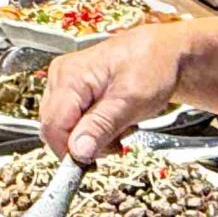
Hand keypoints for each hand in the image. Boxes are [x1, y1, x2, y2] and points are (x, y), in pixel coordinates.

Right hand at [39, 24, 196, 162]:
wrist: (164, 52)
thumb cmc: (153, 66)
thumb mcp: (132, 101)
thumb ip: (102, 126)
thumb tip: (78, 151)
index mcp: (71, 76)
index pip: (54, 126)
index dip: (69, 150)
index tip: (91, 163)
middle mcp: (61, 77)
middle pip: (55, 129)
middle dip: (83, 144)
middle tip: (115, 142)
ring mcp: (64, 83)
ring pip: (64, 128)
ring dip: (89, 138)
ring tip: (118, 127)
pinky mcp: (72, 91)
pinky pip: (72, 121)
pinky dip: (91, 130)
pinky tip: (110, 122)